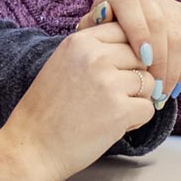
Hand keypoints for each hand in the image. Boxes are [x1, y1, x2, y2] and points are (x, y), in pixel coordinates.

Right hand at [0, 23, 154, 180]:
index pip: (127, 31)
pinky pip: (149, 109)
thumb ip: (95, 49)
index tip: (115, 72)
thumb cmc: (48, 110)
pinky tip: (112, 126)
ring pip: (149, 82)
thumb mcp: (64, 63)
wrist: (30, 148)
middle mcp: (95, 56)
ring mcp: (108, 83)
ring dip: (137, 100)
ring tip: (110, 111)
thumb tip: (135, 41)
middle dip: (135, 78)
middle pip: (142, 57)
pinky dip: (136, 121)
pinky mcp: (119, 110)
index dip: (128, 54)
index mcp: (81, 41)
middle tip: (111, 97)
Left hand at [76, 0, 180, 109]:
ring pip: (178, 33)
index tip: (144, 61)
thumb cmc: (97, 55)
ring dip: (174, 67)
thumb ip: (90, 33)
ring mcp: (165, 2)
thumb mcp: (88, 46)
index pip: (131, 7)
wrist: (114, 55)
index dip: (139, 32)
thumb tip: (103, 14)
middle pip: (158, 21)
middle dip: (160, 58)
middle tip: (155, 88)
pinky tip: (177, 86)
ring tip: (164, 93)